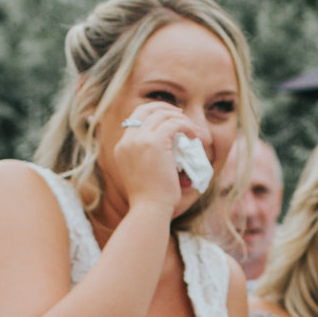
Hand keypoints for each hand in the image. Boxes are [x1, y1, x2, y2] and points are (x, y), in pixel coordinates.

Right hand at [108, 101, 212, 221]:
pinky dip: (187, 126)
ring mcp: (139, 140)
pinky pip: (173, 124)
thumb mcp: (142, 172)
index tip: (170, 118)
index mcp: (122, 147)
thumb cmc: (151, 198)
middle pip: (146, 109)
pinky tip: (195, 136)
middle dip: (165, 108)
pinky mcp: (154, 143)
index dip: (153, 112)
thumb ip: (146, 154)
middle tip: (182, 115)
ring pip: (162, 115)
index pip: (135, 117)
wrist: (150, 209)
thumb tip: (168, 142)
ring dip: (181, 119)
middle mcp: (127, 140)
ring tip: (194, 131)